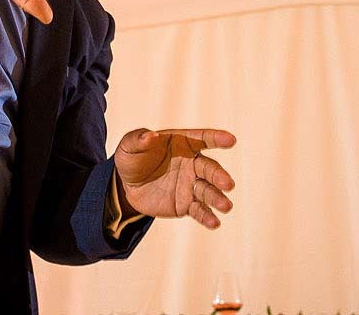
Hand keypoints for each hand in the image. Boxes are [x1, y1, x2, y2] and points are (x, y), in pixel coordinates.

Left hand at [114, 127, 235, 228]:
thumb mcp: (129, 146)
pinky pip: (199, 210)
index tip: (231, 140)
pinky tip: (214, 223)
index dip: (216, 138)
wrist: (127, 187)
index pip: (202, 138)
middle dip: (220, 176)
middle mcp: (192, 163)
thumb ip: (138, 139)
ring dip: (218, 198)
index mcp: (182, 143)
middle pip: (209, 169)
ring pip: (208, 191)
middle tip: (228, 184)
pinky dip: (207, 217)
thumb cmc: (132, 159)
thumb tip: (150, 136)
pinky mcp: (186, 204)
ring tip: (226, 206)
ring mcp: (191, 185)